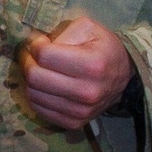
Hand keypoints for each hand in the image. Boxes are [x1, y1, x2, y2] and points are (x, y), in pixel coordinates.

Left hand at [19, 16, 135, 129]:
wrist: (123, 76)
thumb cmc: (103, 47)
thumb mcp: (88, 28)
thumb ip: (62, 33)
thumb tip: (36, 45)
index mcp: (91, 65)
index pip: (45, 56)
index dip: (35, 45)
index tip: (39, 41)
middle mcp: (86, 92)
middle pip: (35, 77)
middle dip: (27, 62)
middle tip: (31, 55)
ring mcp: (80, 111)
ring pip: (33, 94)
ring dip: (30, 79)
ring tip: (38, 69)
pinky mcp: (74, 123)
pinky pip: (39, 110)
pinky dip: (36, 95)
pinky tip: (44, 85)